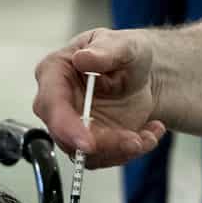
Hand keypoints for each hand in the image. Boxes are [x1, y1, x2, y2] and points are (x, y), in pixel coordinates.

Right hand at [32, 28, 167, 167]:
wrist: (141, 73)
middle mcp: (57, 103)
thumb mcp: (123, 45)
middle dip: (102, 144)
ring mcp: (73, 125)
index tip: (88, 143)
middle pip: (65, 136)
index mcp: (55, 72)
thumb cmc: (125, 53)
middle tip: (134, 140)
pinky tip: (151, 132)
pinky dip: (132, 150)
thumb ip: (105, 51)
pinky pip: (107, 157)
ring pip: (86, 154)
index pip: (51, 103)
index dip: (65, 126)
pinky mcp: (91, 141)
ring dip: (121, 150)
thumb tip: (82, 59)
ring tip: (149, 134)